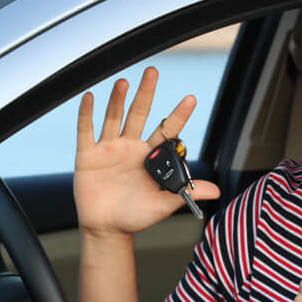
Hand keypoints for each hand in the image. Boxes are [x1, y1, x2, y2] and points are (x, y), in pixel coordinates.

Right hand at [74, 67, 219, 236]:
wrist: (106, 230)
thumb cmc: (135, 217)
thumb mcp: (162, 206)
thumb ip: (184, 194)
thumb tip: (215, 192)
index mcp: (150, 157)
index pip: (167, 131)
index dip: (178, 115)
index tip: (191, 99)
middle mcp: (131, 147)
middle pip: (140, 114)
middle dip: (146, 93)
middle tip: (153, 71)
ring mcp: (109, 149)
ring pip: (114, 117)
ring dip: (118, 99)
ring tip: (123, 82)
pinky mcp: (88, 155)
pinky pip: (86, 130)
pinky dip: (87, 114)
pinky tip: (89, 97)